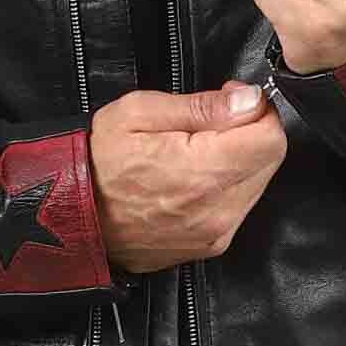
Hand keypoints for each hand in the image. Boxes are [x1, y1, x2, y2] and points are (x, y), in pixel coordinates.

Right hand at [88, 80, 286, 274]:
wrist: (73, 219)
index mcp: (202, 172)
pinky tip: (193, 179)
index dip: (257, 110)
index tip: (232, 101)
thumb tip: (248, 101)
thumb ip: (201, 106)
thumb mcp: (138, 113)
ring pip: (258, 183)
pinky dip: (227, 187)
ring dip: (239, 161)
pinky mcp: (211, 245)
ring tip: (195, 153)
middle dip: (249, 133)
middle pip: (270, 160)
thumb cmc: (96, 165)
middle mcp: (217, 209)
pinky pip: (240, 206)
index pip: (271, 137)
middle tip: (210, 124)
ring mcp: (216, 232)